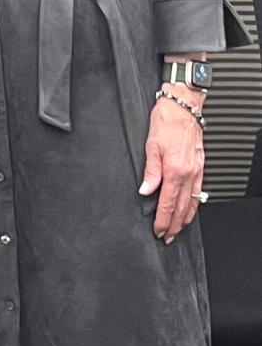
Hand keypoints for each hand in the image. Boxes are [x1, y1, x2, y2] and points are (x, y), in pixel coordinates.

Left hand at [139, 85, 205, 243]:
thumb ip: (150, 172)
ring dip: (185, 219)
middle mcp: (189, 173)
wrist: (184, 107)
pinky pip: (198, 191)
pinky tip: (190, 210)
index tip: (158, 231)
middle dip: (174, 225)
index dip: (163, 220)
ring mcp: (197, 170)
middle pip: (182, 207)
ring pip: (192, 202)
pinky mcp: (200, 166)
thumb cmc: (166, 121)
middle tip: (168, 238)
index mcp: (175, 170)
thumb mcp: (151, 145)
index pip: (167, 203)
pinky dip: (194, 204)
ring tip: (178, 230)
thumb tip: (145, 191)